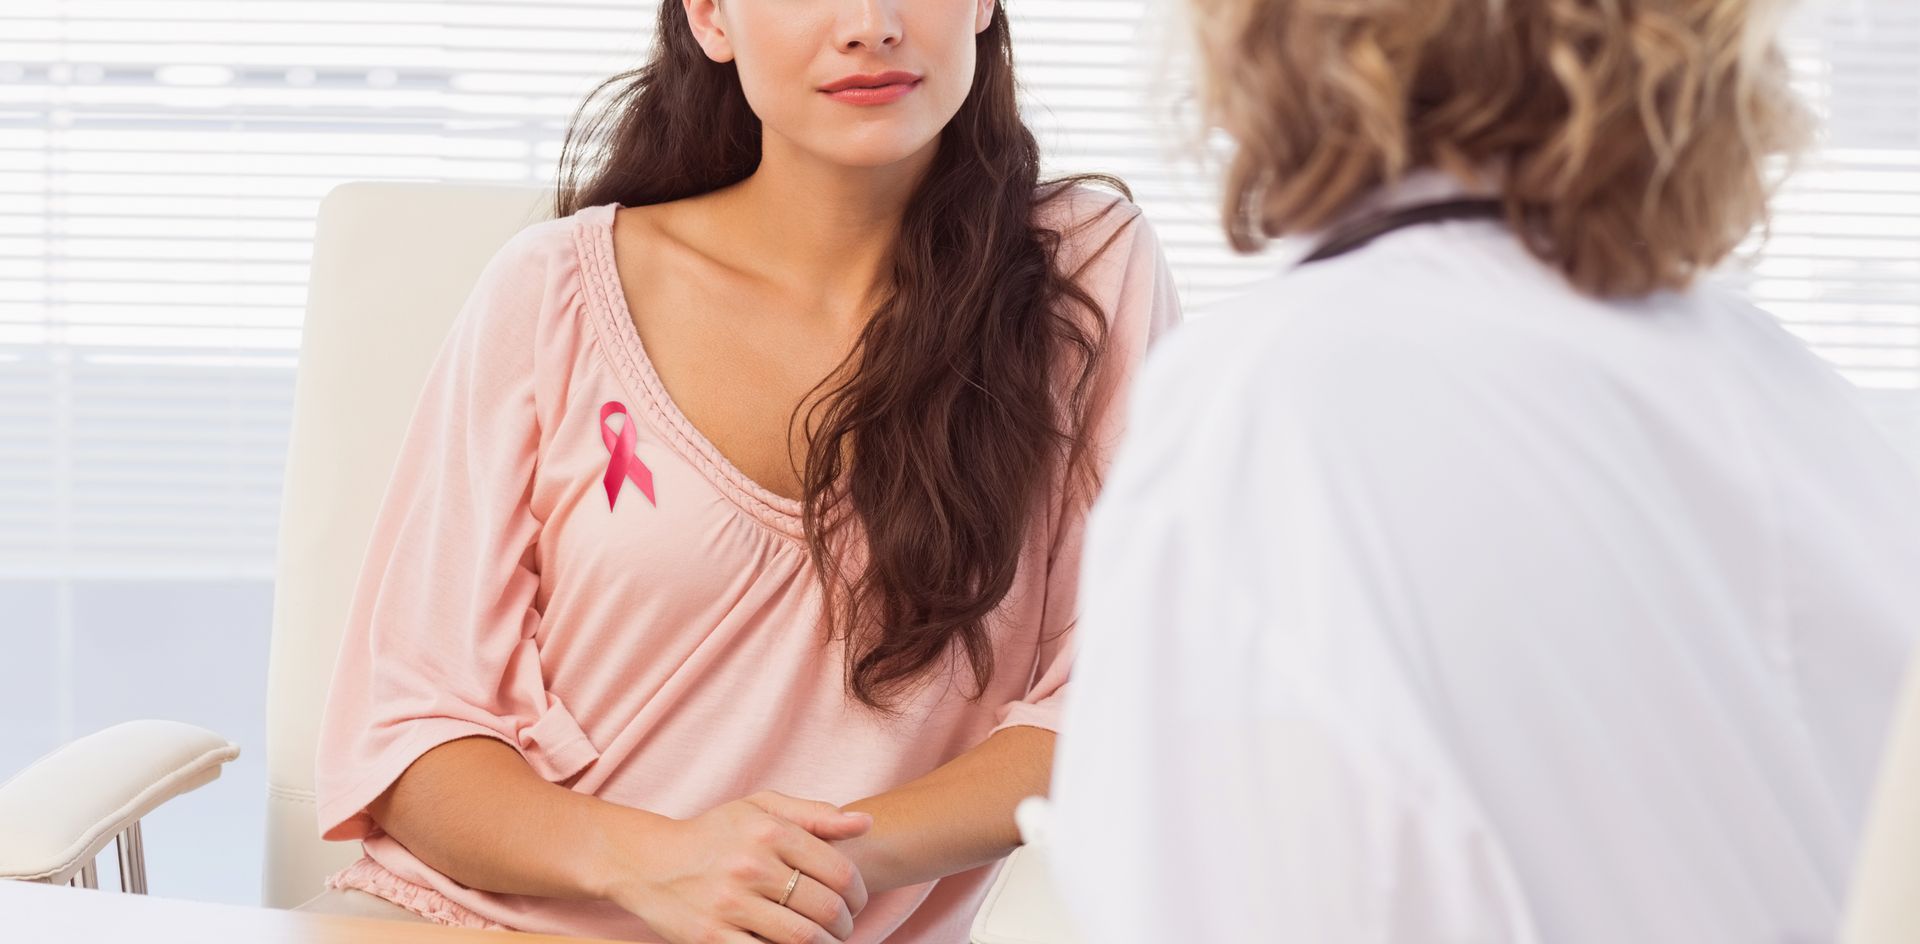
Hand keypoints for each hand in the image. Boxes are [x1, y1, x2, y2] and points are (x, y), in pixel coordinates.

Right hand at [603, 790, 873, 943]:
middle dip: (846, 924)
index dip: (858, 893)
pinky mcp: (711, 938)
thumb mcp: (760, 808)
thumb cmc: (714, 833)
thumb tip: (864, 823)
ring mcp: (729, 905)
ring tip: (824, 941)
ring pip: (802, 938)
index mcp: (768, 832)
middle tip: (843, 926)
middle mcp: (750, 866)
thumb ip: (814, 815)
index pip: (840, 871)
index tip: (855, 901)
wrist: (648, 861)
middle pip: (825, 908)